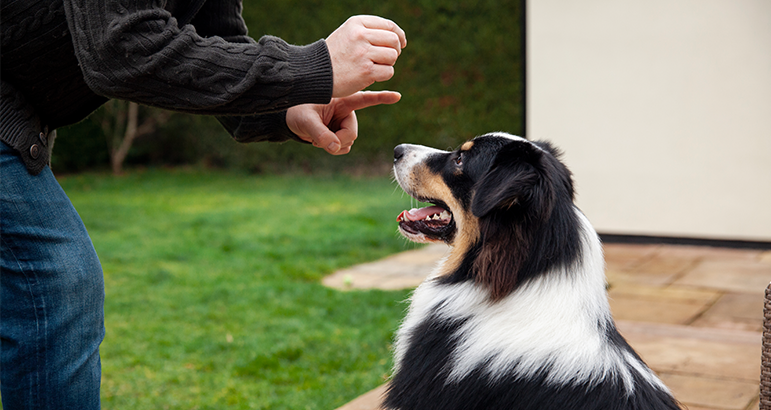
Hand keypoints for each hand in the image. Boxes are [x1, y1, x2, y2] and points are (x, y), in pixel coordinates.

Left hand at [286, 91, 400, 154]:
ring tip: (316, 137)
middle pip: (352, 133)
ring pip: (348, 142)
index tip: (397, 96)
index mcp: (341, 100)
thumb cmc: (296, 112)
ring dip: (333, 145)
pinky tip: (320, 142)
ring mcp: (343, 123)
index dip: (381, 97)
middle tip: (319, 140)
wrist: (288, 120)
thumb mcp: (305, 121)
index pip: (364, 98)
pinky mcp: (339, 133)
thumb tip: (335, 148)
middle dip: (338, 140)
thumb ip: (320, 134)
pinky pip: (343, 147)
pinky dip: (333, 148)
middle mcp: (345, 111)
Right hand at [325, 15, 406, 97]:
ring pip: (392, 56)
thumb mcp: (348, 34)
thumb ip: (369, 31)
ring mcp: (363, 53)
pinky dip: (384, 75)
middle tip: (388, 58)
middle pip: (394, 40)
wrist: (316, 73)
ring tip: (376, 66)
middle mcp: (360, 36)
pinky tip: (372, 75)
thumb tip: (398, 37)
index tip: (401, 43)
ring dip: (389, 63)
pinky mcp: (366, 71)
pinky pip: (388, 71)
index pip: (389, 26)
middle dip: (396, 50)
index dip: (399, 35)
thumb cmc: (335, 55)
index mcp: (356, 23)